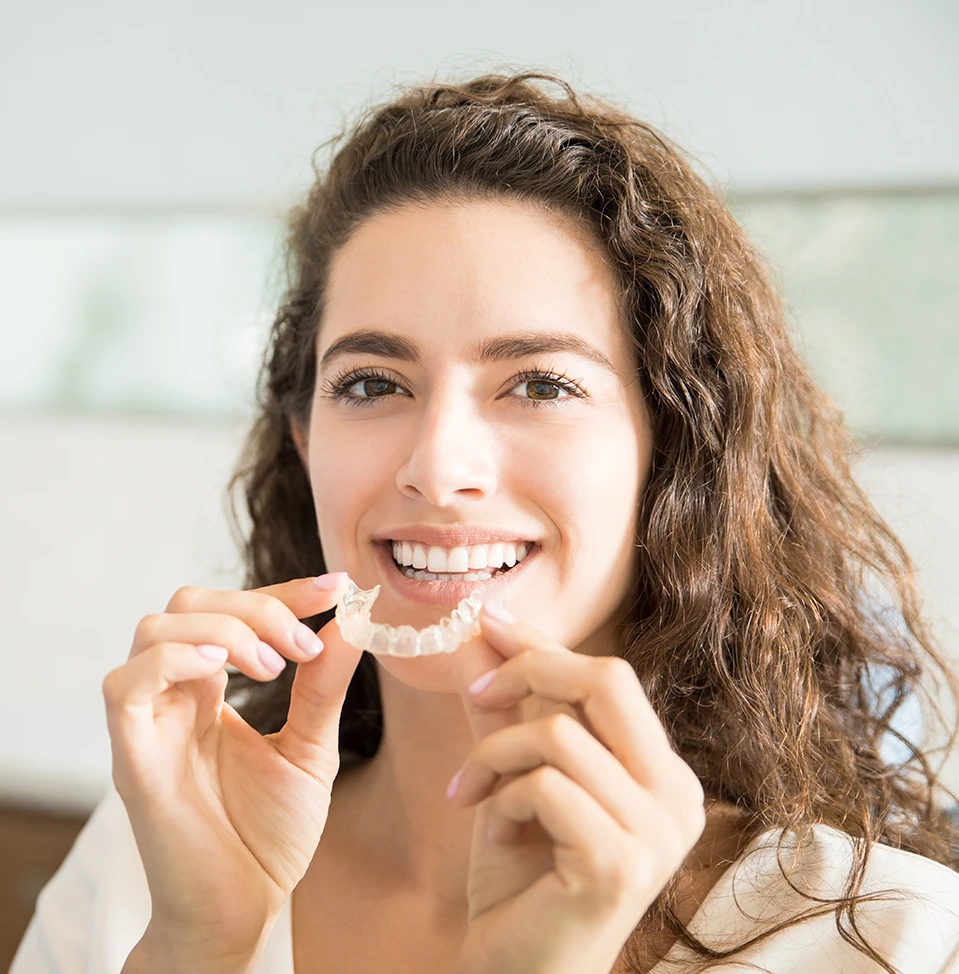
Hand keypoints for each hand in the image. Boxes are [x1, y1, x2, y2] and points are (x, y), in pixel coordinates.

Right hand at [103, 573, 361, 963]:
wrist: (244, 910)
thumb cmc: (268, 834)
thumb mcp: (310, 749)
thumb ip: (322, 687)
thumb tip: (349, 622)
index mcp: (211, 691)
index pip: (232, 610)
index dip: (282, 590)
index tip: (336, 588)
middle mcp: (174, 697)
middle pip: (189, 603)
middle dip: (256, 605)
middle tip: (303, 644)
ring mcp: (149, 723)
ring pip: (155, 628)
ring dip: (224, 629)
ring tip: (273, 667)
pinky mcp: (132, 757)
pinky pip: (126, 683)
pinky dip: (175, 658)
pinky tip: (224, 672)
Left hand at [448, 606, 705, 973]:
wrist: (517, 971)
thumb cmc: (522, 877)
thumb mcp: (514, 776)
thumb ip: (507, 709)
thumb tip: (480, 634)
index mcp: (662, 772)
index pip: (610, 677)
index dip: (544, 643)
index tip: (489, 620)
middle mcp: (677, 796)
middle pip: (607, 679)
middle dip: (529, 669)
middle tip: (477, 692)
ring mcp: (657, 832)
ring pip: (560, 732)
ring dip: (495, 753)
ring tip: (471, 791)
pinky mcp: (621, 863)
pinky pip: (545, 785)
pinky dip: (502, 797)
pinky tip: (491, 832)